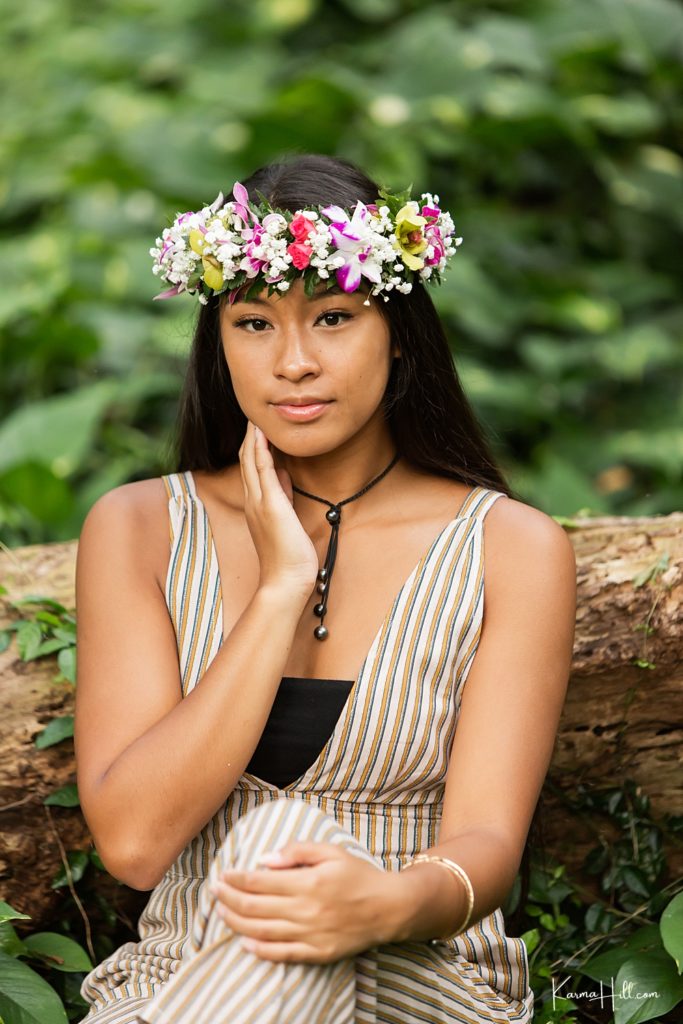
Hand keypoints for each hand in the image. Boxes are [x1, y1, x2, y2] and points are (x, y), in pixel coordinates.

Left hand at [209, 841, 400, 963]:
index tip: (222, 874)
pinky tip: (244, 943)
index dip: (236, 878)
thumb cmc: (358, 875)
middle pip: (254, 907)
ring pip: (261, 932)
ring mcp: (310, 935)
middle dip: (229, 898)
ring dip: (236, 922)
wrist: (389, 908)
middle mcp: (305, 910)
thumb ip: (297, 851)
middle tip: (214, 891)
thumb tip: (265, 859)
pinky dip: (259, 950)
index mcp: (308, 882)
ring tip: (221, 912)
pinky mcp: (317, 953)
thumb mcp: (331, 851)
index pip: (260, 882)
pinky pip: (281, 954)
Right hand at [238, 420, 318, 599]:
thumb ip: (282, 496)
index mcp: (257, 505)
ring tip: (256, 417)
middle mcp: (253, 501)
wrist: (286, 580)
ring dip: (253, 438)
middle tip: (254, 414)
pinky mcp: (271, 505)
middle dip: (250, 437)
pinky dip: (261, 451)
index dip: (253, 447)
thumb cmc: (289, 556)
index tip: (258, 427)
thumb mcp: (286, 518)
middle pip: (247, 460)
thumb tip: (283, 474)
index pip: (251, 469)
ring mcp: (259, 503)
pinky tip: (262, 435)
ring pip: (251, 462)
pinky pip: (263, 471)